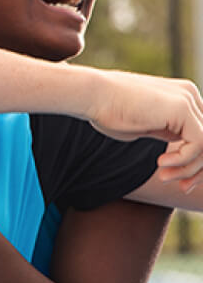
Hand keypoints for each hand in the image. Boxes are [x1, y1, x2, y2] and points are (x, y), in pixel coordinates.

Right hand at [85, 70, 202, 190]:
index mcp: (182, 98)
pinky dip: (183, 160)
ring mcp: (188, 100)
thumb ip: (165, 133)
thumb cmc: (107, 111)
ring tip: (165, 177)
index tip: (178, 180)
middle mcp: (190, 95)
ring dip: (189, 169)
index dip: (194, 162)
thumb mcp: (144, 127)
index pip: (202, 135)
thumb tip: (177, 153)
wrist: (92, 95)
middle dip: (197, 169)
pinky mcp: (182, 109)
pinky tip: (161, 164)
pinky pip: (199, 143)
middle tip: (181, 187)